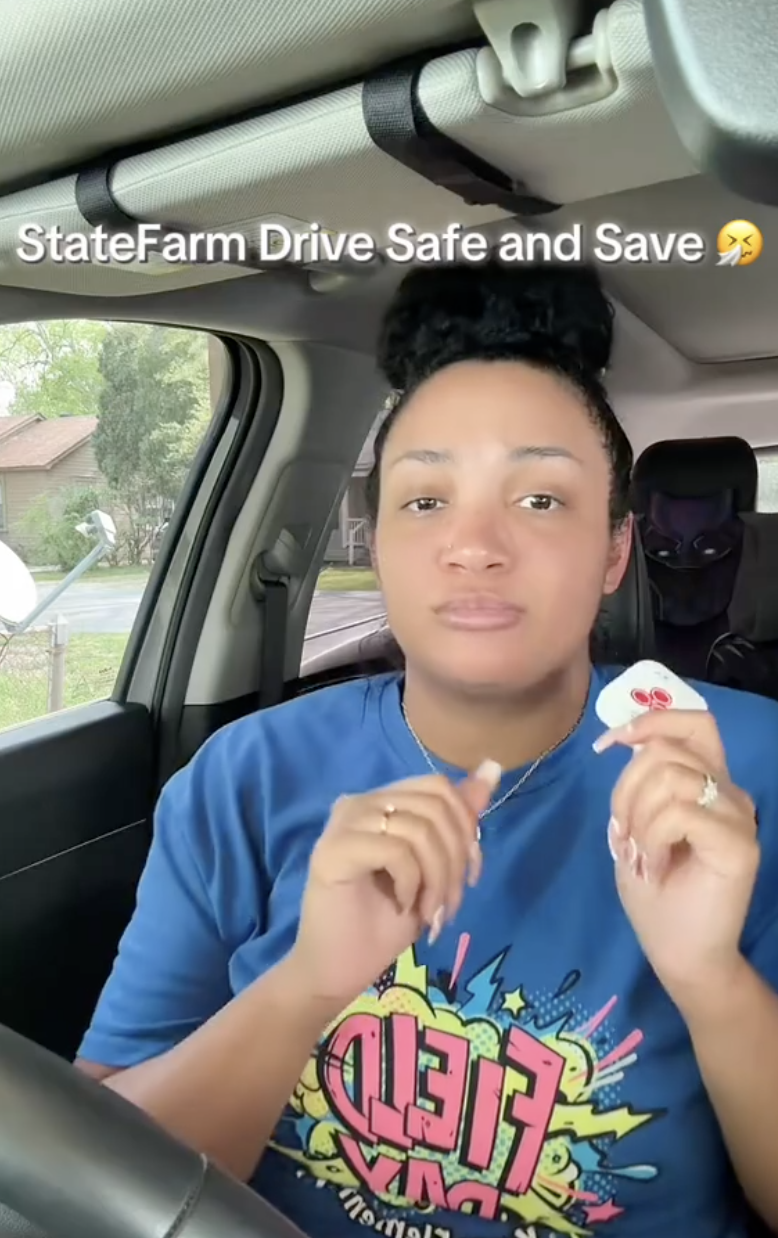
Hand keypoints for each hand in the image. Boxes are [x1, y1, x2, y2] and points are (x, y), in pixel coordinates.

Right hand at [286, 762, 500, 1013]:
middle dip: (455, 861)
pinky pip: (396, 851)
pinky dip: (412, 884)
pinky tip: (403, 906)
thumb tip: (493, 766)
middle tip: (447, 907)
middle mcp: (359, 802)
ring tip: (429, 914)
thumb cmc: (383, 922)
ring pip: (419, 830)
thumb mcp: (435, 868)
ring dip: (437, 881)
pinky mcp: (332, 851)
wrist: (337, 970)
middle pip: (435, 807)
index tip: (470, 876)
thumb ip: (458, 820)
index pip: (439, 787)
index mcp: (382, 801)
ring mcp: (343, 824)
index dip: (466, 828)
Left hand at [595, 710, 759, 1007]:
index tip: (608, 744)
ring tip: (640, 854)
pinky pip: (678, 813)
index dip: (649, 722)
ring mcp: (739, 816)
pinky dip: (651, 838)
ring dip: (636, 817)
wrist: (681, 953)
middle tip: (622, 834)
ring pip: (669, 778)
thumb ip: (642, 782)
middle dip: (625, 788)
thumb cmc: (656, 893)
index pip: (692, 723)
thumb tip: (627, 740)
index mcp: (709, 782)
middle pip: (666, 750)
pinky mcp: (740, 844)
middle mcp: (729, 792)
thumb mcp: (636, 825)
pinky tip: (654, 867)